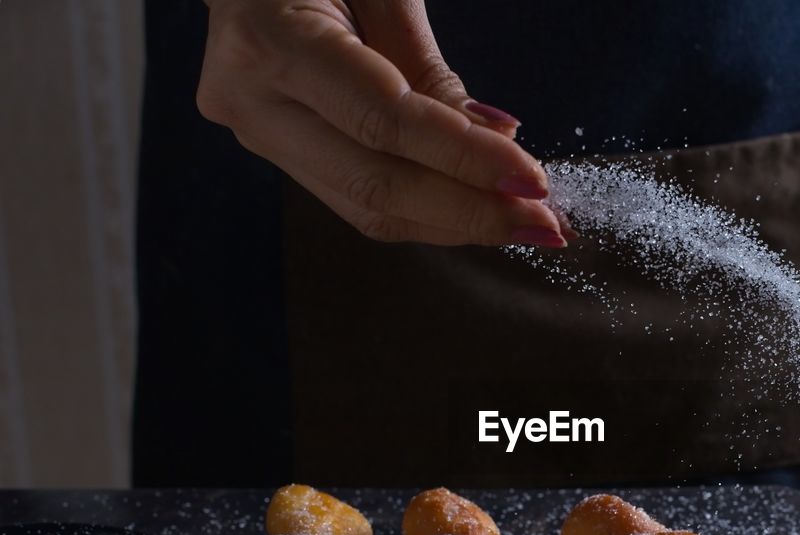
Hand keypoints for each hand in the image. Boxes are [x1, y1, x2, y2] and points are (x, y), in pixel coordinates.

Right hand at [196, 0, 566, 247]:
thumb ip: (429, 68)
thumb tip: (498, 142)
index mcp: (269, 41)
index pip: (383, 121)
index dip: (464, 159)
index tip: (533, 182)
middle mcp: (252, 101)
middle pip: (374, 184)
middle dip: (470, 210)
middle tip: (544, 223)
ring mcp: (260, 135)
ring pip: (368, 207)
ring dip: (456, 222)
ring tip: (525, 224)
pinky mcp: (281, 154)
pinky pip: (360, 199)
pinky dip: (429, 211)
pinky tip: (480, 211)